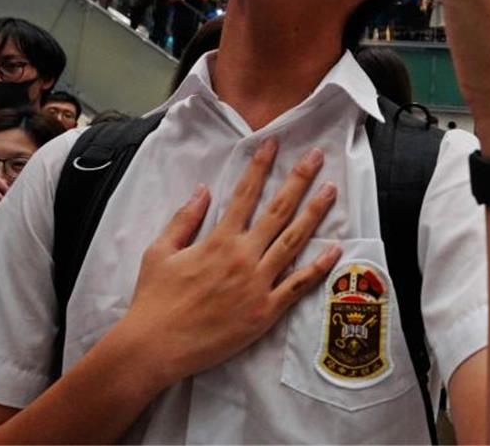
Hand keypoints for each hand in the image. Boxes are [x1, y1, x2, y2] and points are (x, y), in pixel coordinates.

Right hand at [118, 137, 340, 387]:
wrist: (156, 346)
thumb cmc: (154, 300)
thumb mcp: (159, 251)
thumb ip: (184, 219)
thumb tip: (203, 190)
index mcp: (218, 240)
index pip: (245, 194)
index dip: (261, 166)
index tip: (273, 143)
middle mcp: (243, 256)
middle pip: (278, 210)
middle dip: (299, 179)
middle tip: (316, 156)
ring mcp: (258, 284)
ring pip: (294, 241)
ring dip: (315, 213)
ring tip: (331, 191)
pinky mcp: (265, 311)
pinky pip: (298, 285)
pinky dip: (319, 267)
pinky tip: (335, 249)